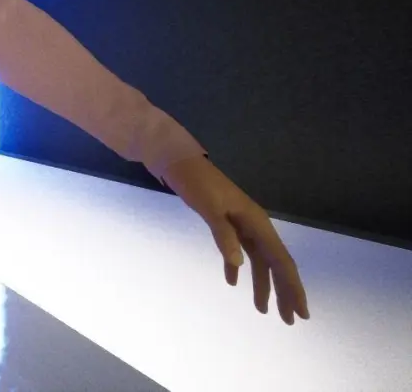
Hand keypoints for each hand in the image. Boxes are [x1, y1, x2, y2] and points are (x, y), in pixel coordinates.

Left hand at [162, 155, 310, 324]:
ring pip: (260, 261)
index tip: (300, 312)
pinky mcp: (230, 225)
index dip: (292, 287)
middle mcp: (257, 227)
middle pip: (277, 265)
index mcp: (258, 224)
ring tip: (263, 310)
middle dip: (285, 292)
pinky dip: (238, 268)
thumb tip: (239, 264)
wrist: (183, 165)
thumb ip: (224, 235)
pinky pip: (241, 251)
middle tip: (290, 320)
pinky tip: (233, 282)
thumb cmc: (198, 185)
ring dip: (263, 285)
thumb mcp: (210, 209)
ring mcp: (244, 226)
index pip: (281, 261)